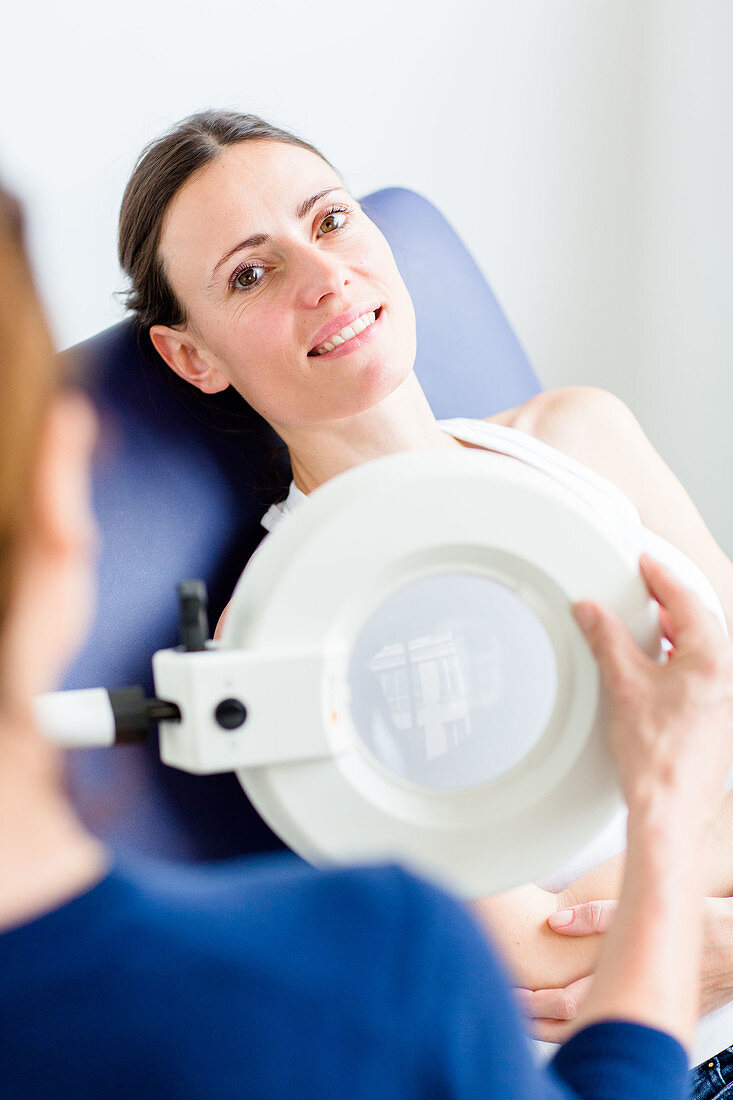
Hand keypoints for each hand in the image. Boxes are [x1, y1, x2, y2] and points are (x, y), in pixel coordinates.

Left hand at [518, 895, 732, 1039]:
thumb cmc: (710, 928)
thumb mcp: (655, 911)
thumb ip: (601, 916)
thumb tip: (556, 921)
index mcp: (631, 980)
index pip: (569, 1002)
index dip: (537, 1001)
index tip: (512, 992)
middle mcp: (639, 1005)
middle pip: (576, 1024)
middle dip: (540, 1018)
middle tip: (511, 1005)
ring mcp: (651, 1015)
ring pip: (594, 1029)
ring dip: (559, 1024)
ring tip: (529, 1014)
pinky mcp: (663, 1015)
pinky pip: (616, 1025)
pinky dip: (588, 1022)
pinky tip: (571, 1015)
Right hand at [573, 554, 732, 829]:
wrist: (670, 808)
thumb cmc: (657, 759)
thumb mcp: (623, 685)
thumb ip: (606, 640)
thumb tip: (593, 614)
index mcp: (712, 660)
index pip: (687, 602)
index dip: (662, 578)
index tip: (647, 564)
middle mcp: (726, 678)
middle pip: (700, 622)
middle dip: (670, 602)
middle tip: (645, 587)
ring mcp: (724, 699)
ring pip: (701, 648)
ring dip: (674, 631)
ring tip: (647, 623)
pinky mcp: (716, 717)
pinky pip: (700, 672)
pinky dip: (678, 657)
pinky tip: (656, 666)